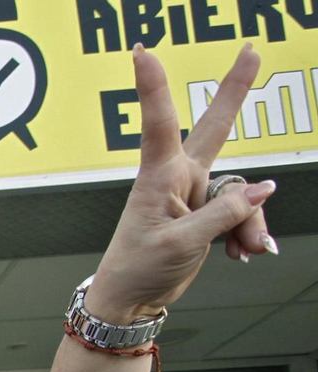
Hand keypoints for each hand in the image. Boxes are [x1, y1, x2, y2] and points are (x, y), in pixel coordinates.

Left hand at [88, 45, 276, 322]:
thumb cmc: (138, 269)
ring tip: (244, 252)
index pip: (158, 123)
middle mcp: (178, 178)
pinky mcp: (206, 212)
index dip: (152, 86)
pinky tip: (242, 254)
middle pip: (214, 127)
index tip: (142, 52)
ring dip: (249, 223)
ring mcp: (194, 193)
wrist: (130, 300)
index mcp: (159, 178)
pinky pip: (242, 213)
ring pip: (242, 193)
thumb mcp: (181, 244)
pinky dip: (246, 234)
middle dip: (235, 90)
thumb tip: (263, 188)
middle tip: (252, 50)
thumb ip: (223, 214)